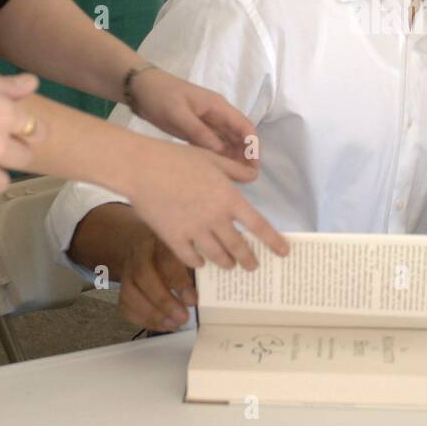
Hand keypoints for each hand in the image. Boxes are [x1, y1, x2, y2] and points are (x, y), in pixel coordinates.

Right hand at [117, 224, 196, 331]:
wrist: (145, 244)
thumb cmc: (174, 249)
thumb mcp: (186, 246)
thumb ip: (198, 261)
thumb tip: (218, 282)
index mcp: (158, 240)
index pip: (165, 259)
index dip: (178, 282)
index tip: (193, 300)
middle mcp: (138, 254)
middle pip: (143, 277)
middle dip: (163, 301)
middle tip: (184, 318)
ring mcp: (127, 271)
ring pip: (130, 294)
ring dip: (153, 314)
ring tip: (174, 324)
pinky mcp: (123, 287)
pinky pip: (126, 306)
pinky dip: (144, 319)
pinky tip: (164, 325)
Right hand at [124, 137, 287, 269]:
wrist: (142, 168)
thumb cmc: (178, 159)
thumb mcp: (213, 159)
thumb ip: (236, 171)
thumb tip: (254, 177)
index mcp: (228, 198)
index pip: (258, 225)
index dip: (273, 241)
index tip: (284, 252)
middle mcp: (215, 218)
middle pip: (238, 248)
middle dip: (248, 260)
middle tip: (253, 266)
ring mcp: (194, 231)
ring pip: (217, 257)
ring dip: (227, 263)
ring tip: (230, 264)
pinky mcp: (173, 239)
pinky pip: (191, 259)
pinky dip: (199, 263)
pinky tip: (201, 262)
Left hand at [130, 66, 258, 166]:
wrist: (139, 88)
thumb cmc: (160, 96)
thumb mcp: (178, 114)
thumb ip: (199, 132)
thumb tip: (221, 151)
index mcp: (218, 107)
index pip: (244, 127)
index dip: (253, 146)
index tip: (254, 166)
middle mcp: (217, 115)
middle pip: (239, 136)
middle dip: (247, 155)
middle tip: (247, 178)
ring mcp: (207, 122)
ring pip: (228, 141)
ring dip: (234, 157)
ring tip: (236, 178)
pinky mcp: (196, 129)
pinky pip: (214, 144)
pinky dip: (220, 156)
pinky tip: (219, 170)